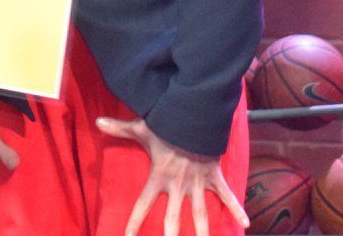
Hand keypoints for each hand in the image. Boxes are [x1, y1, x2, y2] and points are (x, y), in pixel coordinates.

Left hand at [94, 116, 249, 235]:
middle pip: (173, 217)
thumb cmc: (166, 124)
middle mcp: (178, 185)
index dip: (134, 222)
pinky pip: (227, 196)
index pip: (143, 204)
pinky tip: (245, 224)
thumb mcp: (141, 128)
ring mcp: (197, 183)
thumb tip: (97, 121)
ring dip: (203, 231)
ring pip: (201, 213)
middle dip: (171, 234)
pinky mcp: (214, 177)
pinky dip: (237, 208)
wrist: (195, 119)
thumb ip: (119, 128)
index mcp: (158, 177)